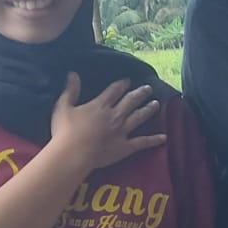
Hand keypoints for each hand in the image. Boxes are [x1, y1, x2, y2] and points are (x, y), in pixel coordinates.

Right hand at [50, 74, 165, 170]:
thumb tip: (73, 74)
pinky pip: (142, 142)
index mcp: (100, 105)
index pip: (114, 91)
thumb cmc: (65, 131)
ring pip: (139, 117)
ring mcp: (122, 131)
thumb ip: (70, 90)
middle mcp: (115, 115)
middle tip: (148, 88)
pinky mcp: (126, 147)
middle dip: (140, 93)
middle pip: (131, 101)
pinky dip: (154, 140)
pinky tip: (164, 138)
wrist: (73, 154)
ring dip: (148, 110)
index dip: (122, 84)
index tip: (128, 80)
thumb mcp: (63, 107)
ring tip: (156, 104)